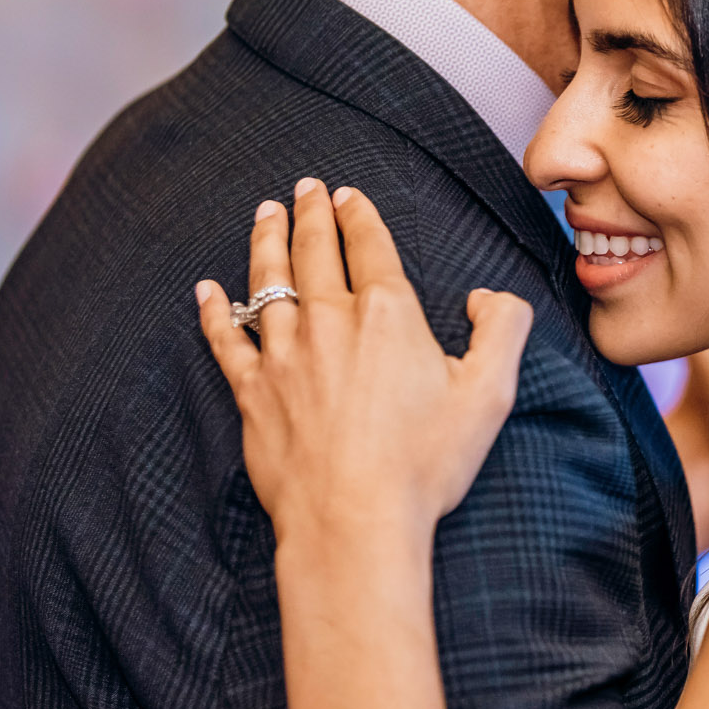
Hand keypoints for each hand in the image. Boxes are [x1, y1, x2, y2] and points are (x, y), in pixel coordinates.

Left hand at [196, 179, 532, 555]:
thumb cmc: (423, 464)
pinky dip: (214, 311)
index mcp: (386, 314)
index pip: (368, 244)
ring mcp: (282, 356)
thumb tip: (486, 298)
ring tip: (266, 212)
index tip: (347, 194)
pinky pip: (225, 340)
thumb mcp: (490, 393)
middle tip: (306, 187)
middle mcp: (328, 322)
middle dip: (310, 212)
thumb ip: (502, 329)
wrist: (353, 522)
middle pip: (313, 251)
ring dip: (266, 241)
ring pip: (267, 281)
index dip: (358, 213)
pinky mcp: (251, 393)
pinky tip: (206, 290)